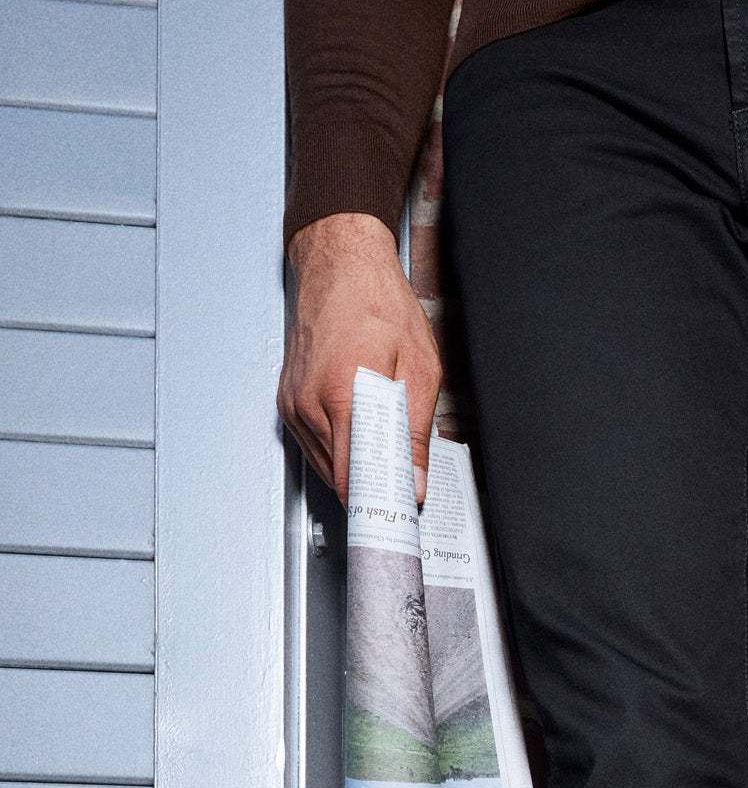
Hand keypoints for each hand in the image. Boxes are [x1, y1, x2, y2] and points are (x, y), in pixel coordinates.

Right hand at [278, 212, 441, 503]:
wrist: (340, 266)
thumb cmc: (377, 303)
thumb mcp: (418, 369)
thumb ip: (415, 433)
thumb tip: (414, 481)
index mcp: (343, 394)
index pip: (355, 480)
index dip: (379, 508)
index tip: (397, 521)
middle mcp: (309, 403)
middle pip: (340, 479)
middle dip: (374, 491)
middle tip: (404, 494)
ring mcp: (294, 404)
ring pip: (327, 467)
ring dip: (357, 472)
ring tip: (387, 460)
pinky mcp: (288, 403)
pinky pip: (316, 447)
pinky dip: (341, 452)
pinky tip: (361, 438)